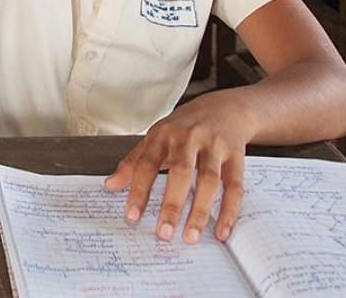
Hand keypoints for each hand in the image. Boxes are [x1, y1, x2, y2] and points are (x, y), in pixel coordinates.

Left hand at [104, 91, 252, 243]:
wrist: (224, 108)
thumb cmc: (183, 127)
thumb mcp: (155, 137)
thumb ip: (134, 161)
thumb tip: (110, 185)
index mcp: (163, 134)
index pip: (147, 164)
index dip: (139, 190)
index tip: (132, 216)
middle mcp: (189, 138)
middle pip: (180, 171)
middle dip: (172, 204)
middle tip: (163, 233)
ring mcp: (214, 146)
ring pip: (209, 180)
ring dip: (200, 211)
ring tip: (190, 237)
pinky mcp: (236, 156)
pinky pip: (234, 186)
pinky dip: (229, 211)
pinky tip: (221, 232)